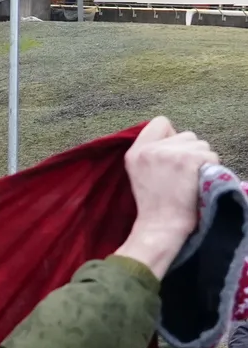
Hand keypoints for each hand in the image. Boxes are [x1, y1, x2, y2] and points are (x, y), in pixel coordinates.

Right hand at [115, 117, 219, 278]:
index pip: (160, 123)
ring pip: (201, 144)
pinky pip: (211, 155)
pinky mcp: (189, 160)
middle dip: (189, 151)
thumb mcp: (138, 173)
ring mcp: (170, 153)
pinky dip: (211, 168)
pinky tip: (199, 182)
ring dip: (202, 160)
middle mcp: (150, 149)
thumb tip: (175, 138)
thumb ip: (150, 152)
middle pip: (186, 135)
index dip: (171, 137)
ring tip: (190, 180)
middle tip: (182, 175)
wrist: (161, 225)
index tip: (171, 156)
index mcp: (135, 152)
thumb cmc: (154, 204)